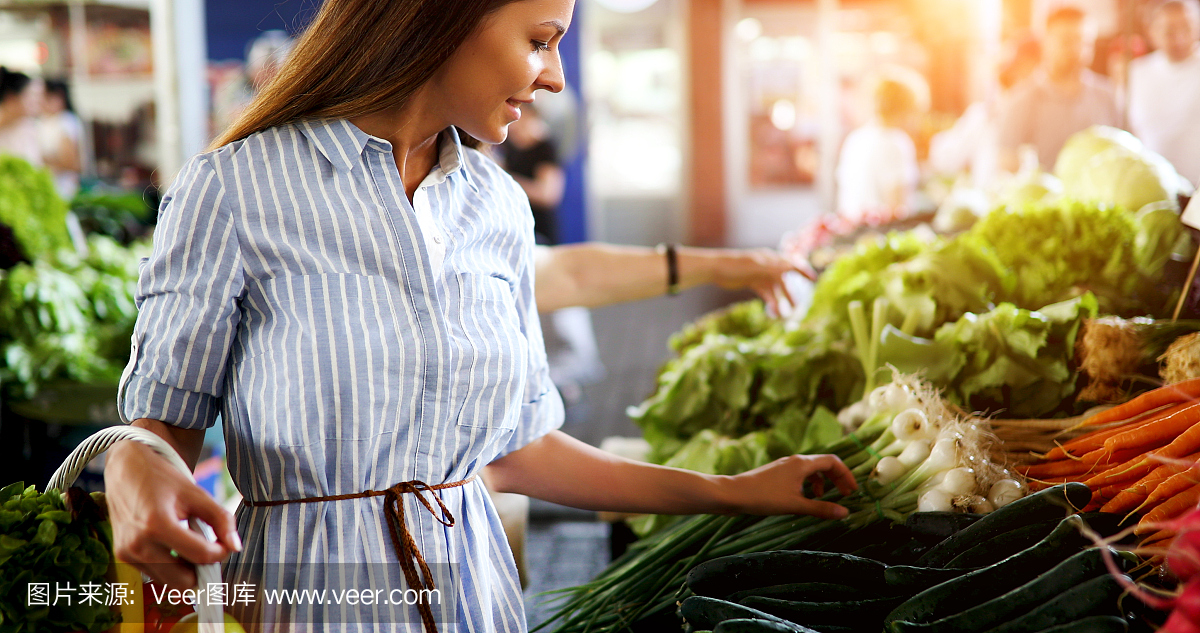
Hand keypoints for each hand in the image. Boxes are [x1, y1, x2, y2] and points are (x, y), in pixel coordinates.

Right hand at [104, 440, 240, 588]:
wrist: (126, 469)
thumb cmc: (163, 479)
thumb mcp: (196, 493)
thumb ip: (220, 519)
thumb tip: (236, 547)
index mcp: (157, 525)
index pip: (200, 555)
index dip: (220, 552)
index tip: (224, 542)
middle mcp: (138, 545)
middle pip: (184, 581)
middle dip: (202, 568)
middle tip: (208, 547)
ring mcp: (127, 554)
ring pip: (170, 582)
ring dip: (185, 569)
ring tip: (188, 542)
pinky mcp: (122, 557)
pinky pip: (156, 575)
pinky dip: (170, 566)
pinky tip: (172, 544)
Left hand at [706, 248, 815, 315]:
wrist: (715, 268)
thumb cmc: (735, 264)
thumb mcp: (756, 266)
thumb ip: (774, 267)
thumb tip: (792, 267)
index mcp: (770, 258)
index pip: (791, 263)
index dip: (803, 271)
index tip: (814, 280)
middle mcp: (768, 266)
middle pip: (784, 281)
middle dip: (791, 294)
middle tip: (798, 307)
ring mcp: (761, 275)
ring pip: (775, 290)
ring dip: (780, 302)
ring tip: (785, 316)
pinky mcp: (753, 282)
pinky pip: (766, 293)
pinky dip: (771, 302)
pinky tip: (774, 313)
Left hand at [719, 454, 856, 519]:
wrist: (734, 493)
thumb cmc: (764, 498)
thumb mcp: (796, 506)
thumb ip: (821, 509)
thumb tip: (845, 513)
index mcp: (802, 464)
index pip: (833, 462)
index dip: (846, 475)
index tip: (853, 490)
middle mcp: (795, 460)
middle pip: (823, 464)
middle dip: (837, 478)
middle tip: (845, 494)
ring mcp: (785, 465)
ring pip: (811, 469)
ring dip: (822, 482)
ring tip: (823, 498)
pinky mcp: (777, 473)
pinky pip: (799, 474)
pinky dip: (808, 484)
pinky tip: (804, 498)